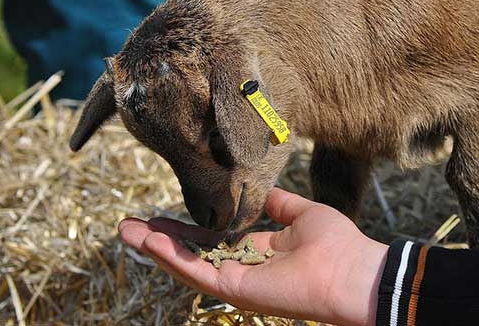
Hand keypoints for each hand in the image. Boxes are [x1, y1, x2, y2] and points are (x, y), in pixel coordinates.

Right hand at [118, 188, 388, 325]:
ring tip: (125, 232)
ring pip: (185, 264)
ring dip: (154, 248)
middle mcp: (241, 266)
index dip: (185, 228)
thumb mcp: (301, 213)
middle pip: (191, 253)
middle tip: (128, 225)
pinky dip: (171, 258)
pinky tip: (149, 242)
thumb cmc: (336, 243)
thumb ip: (277, 204)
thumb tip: (259, 190)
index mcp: (256, 250)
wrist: (352, 271)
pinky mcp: (233, 289)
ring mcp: (235, 280)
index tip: (160, 215)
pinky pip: (196, 273)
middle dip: (159, 239)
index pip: (211, 239)